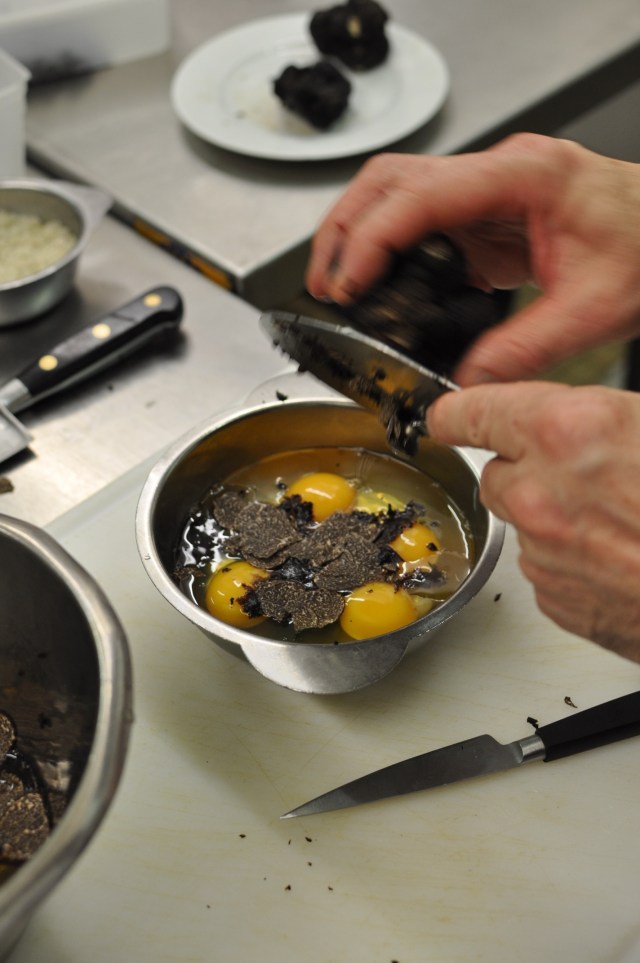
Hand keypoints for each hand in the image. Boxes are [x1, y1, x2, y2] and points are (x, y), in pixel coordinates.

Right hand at [306, 134, 639, 385]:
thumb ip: (523, 351)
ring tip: (339, 283)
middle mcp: (499, 172)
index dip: (373, 238)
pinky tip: (379, 281)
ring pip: (397, 191)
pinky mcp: (486, 213)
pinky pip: (420, 218)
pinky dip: (388, 247)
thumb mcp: (592, 310)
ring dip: (358, 231)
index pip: (422, 194)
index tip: (348, 283)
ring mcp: (488, 189)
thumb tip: (466, 384)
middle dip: (346, 229)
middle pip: (392, 179)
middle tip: (327, 284)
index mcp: (525, 176)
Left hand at [427, 381, 639, 662]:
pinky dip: (569, 559)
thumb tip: (588, 416)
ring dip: (552, 516)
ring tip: (618, 519)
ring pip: (521, 522)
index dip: (458, 411)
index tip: (448, 413)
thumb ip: (610, 417)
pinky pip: (544, 567)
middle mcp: (542, 493)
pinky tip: (617, 554)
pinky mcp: (558, 600)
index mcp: (570, 431)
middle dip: (526, 468)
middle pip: (495, 471)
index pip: (471, 410)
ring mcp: (546, 553)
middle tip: (582, 471)